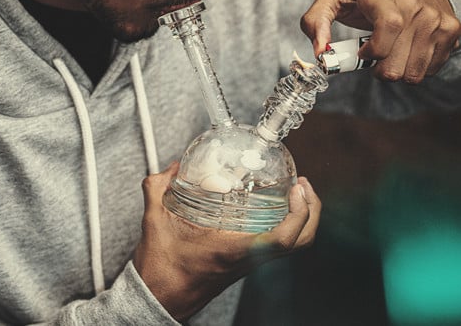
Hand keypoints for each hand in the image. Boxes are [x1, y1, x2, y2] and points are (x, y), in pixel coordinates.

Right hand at [132, 162, 320, 320]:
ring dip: (302, 219)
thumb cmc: (162, 269)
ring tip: (294, 193)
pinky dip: (286, 226)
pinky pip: (278, 247)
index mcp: (234, 251)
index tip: (297, 189)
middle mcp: (247, 260)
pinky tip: (270, 209)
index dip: (299, 214)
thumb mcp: (154, 221)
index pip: (283, 240)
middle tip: (303, 185)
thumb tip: (172, 167)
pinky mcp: (245, 264)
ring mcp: (249, 264)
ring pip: (293, 247)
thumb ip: (157, 188)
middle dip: (311, 212)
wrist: (160, 297)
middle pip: (301, 243)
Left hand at [300, 0, 460, 82]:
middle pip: (396, 64)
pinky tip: (407, 51)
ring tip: (390, 53)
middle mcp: (416, 5)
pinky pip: (429, 71)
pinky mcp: (452, 31)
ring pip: (413, 73)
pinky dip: (413, 68)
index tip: (363, 53)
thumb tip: (320, 53)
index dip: (374, 50)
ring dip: (395, 71)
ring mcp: (437, 19)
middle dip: (377, 69)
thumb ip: (314, 22)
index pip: (389, 26)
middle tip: (372, 57)